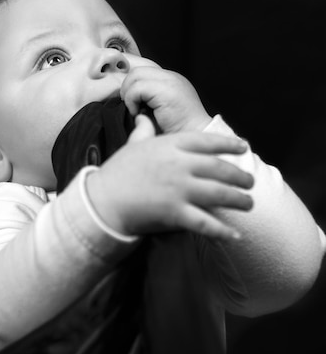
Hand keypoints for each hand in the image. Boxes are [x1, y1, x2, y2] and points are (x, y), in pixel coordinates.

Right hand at [86, 121, 253, 240]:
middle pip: (220, 168)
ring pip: (219, 194)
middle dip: (240, 176)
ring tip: (249, 204)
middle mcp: (179, 165)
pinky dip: (223, 231)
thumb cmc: (116, 172)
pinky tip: (236, 236)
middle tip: (251, 182)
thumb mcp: (132, 146)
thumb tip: (142, 117)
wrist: (102, 200)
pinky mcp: (175, 212)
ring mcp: (179, 189)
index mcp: (170, 146)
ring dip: (239, 200)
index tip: (243, 147)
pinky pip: (205, 222)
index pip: (208, 141)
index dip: (229, 144)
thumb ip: (143, 132)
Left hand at [120, 66, 211, 133]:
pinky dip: (132, 100)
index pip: (144, 69)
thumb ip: (149, 97)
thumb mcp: (161, 108)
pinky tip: (138, 113)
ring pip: (135, 75)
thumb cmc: (177, 130)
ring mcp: (170, 81)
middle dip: (127, 87)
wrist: (196, 136)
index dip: (131, 83)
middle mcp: (171, 77)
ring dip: (129, 94)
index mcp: (171, 79)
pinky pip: (137, 88)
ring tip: (135, 110)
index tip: (128, 99)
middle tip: (130, 105)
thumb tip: (125, 95)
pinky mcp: (166, 91)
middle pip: (137, 70)